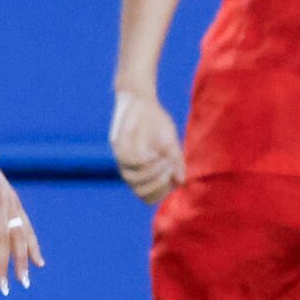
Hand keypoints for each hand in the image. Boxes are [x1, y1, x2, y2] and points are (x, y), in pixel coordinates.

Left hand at [0, 146, 42, 290]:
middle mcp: (1, 207)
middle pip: (5, 243)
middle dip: (5, 268)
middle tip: (4, 290)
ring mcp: (10, 203)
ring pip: (20, 237)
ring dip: (22, 261)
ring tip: (24, 281)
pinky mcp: (13, 201)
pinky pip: (25, 227)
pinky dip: (31, 244)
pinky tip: (37, 261)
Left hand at [110, 89, 184, 204]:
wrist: (141, 101)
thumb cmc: (157, 123)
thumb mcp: (171, 143)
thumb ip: (176, 162)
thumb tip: (181, 182)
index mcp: (143, 173)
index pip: (149, 198)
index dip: (163, 193)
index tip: (175, 178)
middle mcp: (132, 170)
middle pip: (141, 194)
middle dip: (158, 185)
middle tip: (170, 170)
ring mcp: (123, 160)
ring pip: (133, 181)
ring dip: (152, 173)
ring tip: (163, 160)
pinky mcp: (118, 146)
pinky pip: (130, 162)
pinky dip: (145, 161)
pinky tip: (155, 154)